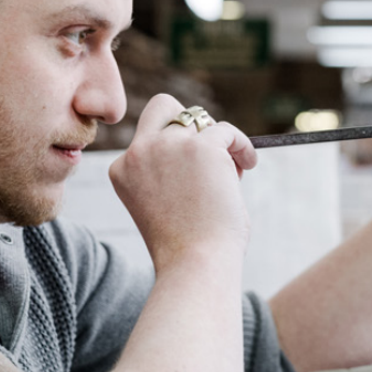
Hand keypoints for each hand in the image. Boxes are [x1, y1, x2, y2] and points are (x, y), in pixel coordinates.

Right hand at [109, 95, 257, 271]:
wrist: (195, 264)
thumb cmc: (185, 247)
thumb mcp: (162, 204)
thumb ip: (171, 173)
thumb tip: (210, 143)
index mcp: (122, 170)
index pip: (147, 140)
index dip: (175, 152)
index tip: (193, 174)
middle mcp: (139, 152)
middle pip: (163, 107)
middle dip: (188, 121)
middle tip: (211, 151)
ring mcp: (169, 146)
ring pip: (200, 117)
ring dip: (218, 141)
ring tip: (234, 169)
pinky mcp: (202, 147)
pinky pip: (227, 131)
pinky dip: (241, 146)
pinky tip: (248, 164)